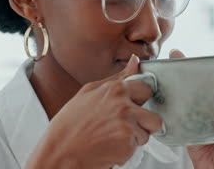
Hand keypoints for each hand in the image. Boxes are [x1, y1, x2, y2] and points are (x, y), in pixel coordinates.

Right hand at [25, 55, 161, 168]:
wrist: (59, 152)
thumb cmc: (70, 123)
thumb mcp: (89, 91)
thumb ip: (118, 77)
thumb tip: (136, 61)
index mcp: (116, 89)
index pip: (146, 89)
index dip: (139, 100)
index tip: (132, 106)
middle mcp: (124, 106)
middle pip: (154, 117)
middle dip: (144, 123)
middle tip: (123, 126)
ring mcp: (127, 126)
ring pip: (146, 134)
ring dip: (134, 138)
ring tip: (112, 137)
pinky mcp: (127, 146)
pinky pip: (135, 148)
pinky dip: (124, 151)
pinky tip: (108, 147)